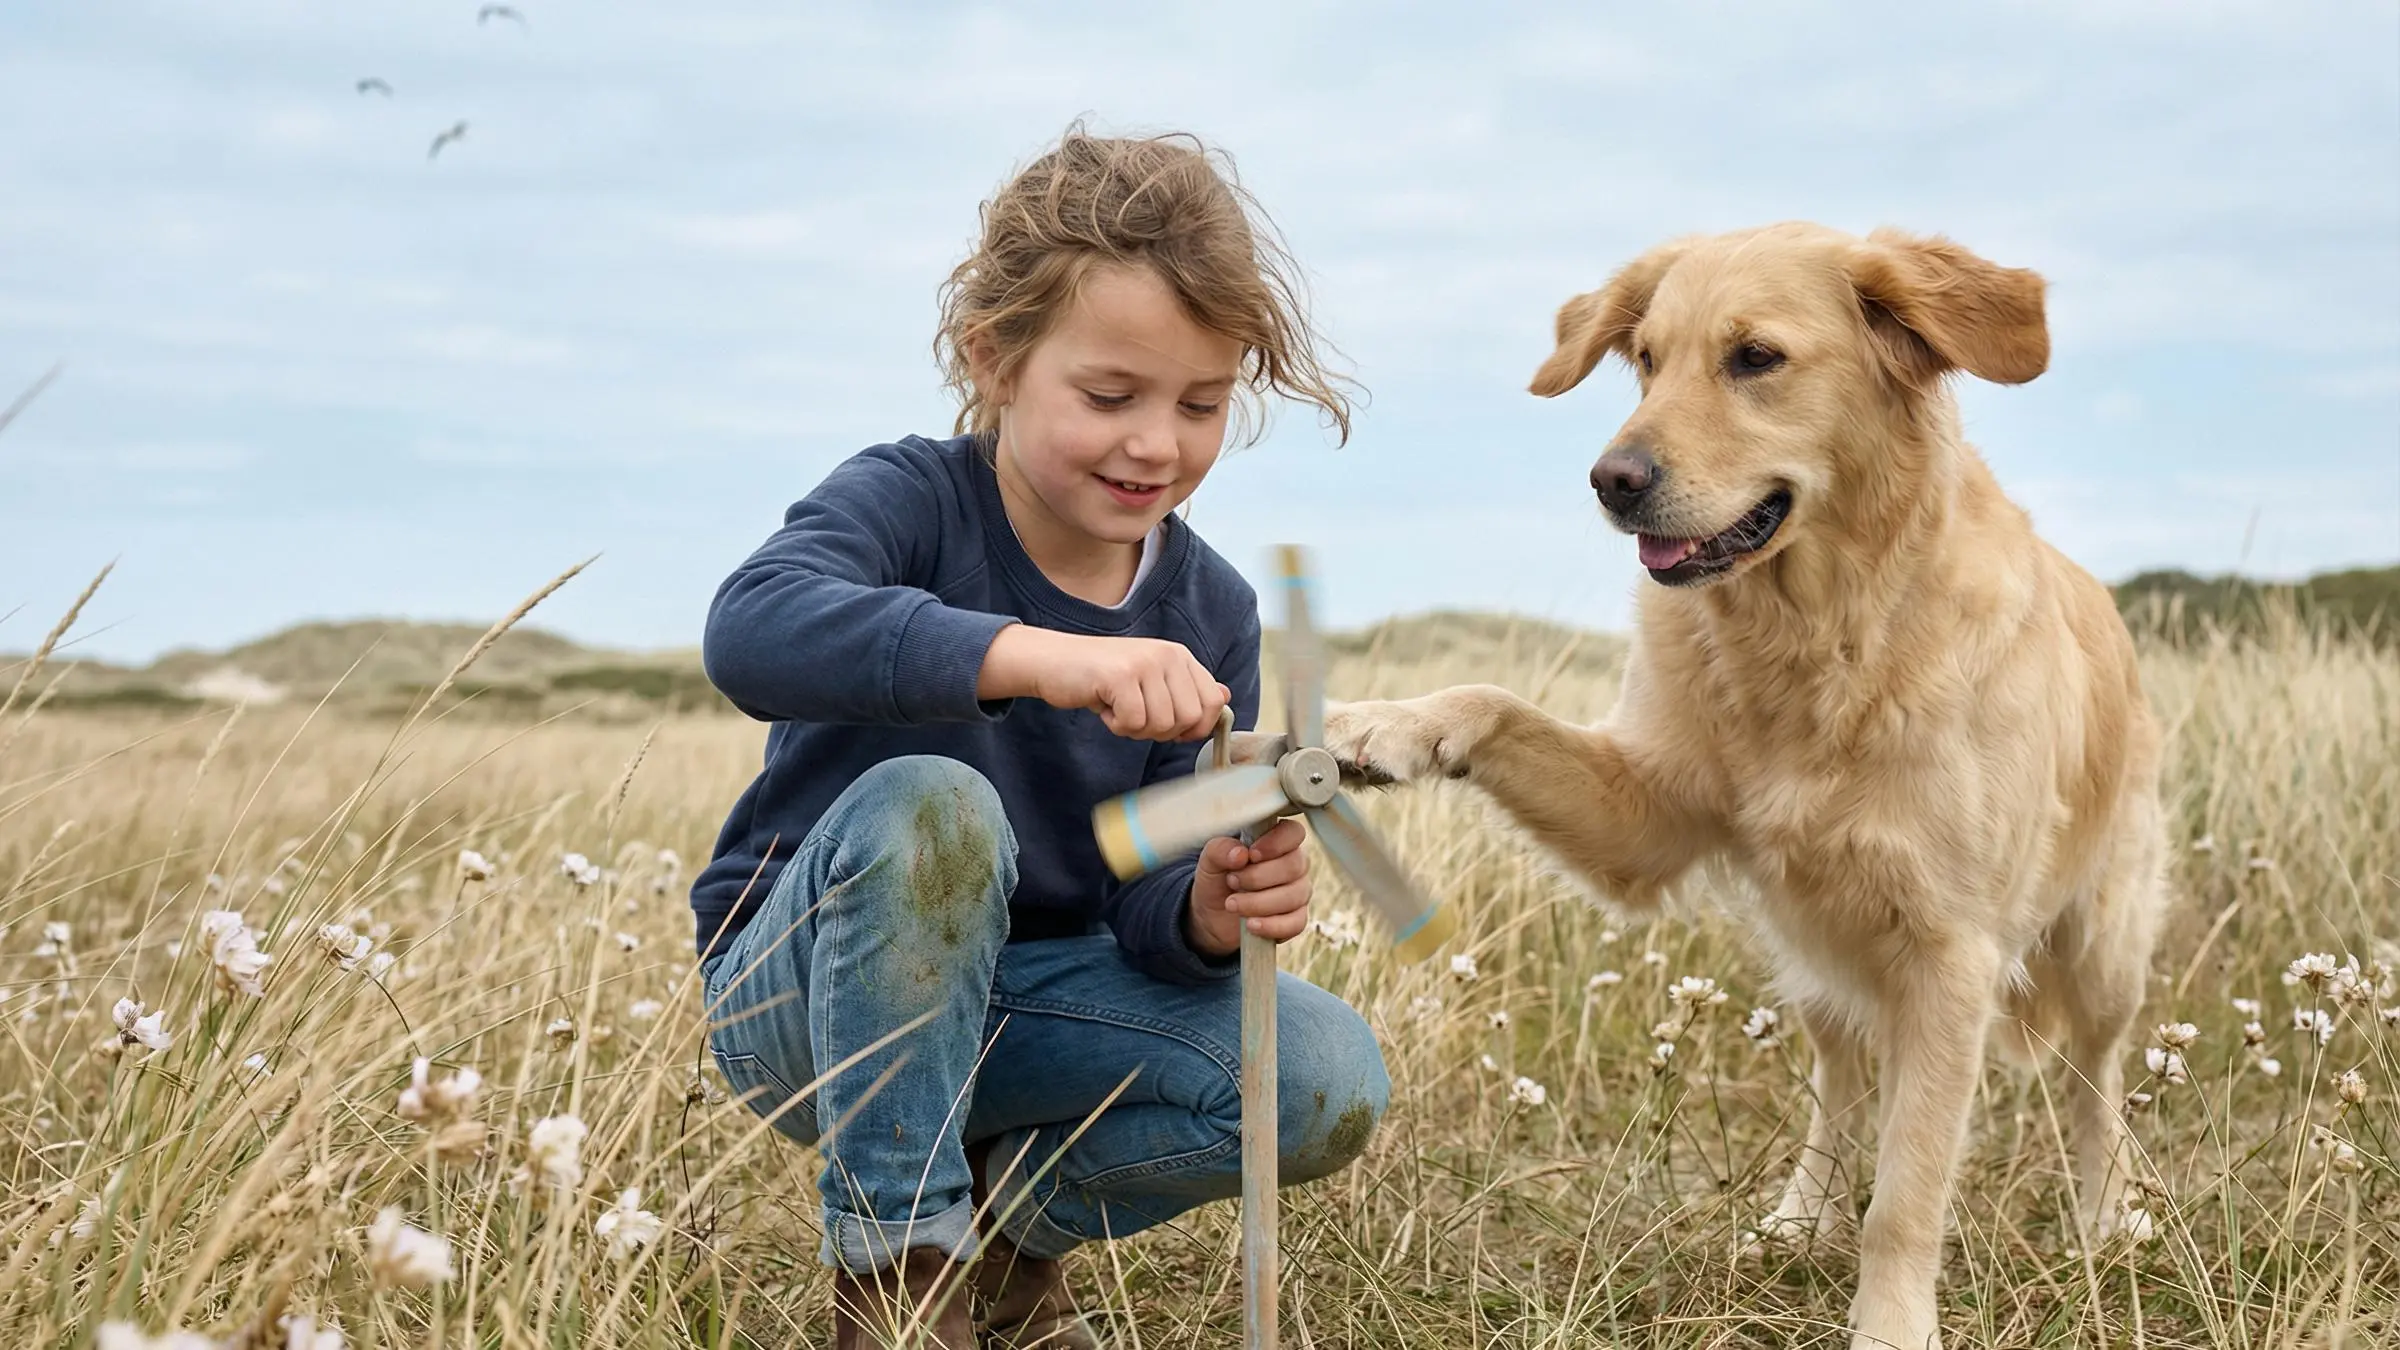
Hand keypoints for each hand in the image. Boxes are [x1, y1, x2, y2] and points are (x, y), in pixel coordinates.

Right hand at [979, 624, 1230, 741]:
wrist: (1054, 662)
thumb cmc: (1103, 678)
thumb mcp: (1151, 680)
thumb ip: (1187, 689)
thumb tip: (1226, 696)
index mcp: (1180, 656)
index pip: (1213, 704)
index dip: (1193, 727)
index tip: (1167, 724)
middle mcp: (1168, 655)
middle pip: (1190, 720)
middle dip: (1162, 731)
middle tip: (1135, 715)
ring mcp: (1145, 663)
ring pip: (1162, 725)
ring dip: (1136, 729)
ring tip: (1118, 707)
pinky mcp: (1121, 676)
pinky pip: (1134, 723)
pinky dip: (1117, 726)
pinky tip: (1105, 707)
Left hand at [1185, 817, 1310, 956]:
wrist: (1212, 915)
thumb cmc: (1217, 879)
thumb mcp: (1210, 861)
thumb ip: (1221, 850)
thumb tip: (1240, 854)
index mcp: (1277, 842)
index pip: (1294, 832)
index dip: (1276, 843)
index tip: (1251, 854)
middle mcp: (1293, 864)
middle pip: (1294, 866)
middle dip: (1258, 877)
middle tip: (1231, 881)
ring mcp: (1298, 892)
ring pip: (1293, 896)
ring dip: (1258, 902)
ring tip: (1232, 904)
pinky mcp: (1296, 920)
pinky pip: (1295, 923)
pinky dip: (1271, 925)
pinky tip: (1251, 924)